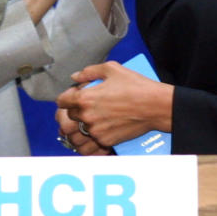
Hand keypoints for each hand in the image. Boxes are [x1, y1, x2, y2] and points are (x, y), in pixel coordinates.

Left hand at [56, 61, 173, 147]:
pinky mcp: (106, 141)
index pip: (61, 101)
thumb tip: (75, 77)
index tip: (72, 98)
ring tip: (84, 126)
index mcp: (85, 97)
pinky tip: (94, 136)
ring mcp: (96, 131)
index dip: (66, 98)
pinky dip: (89, 142)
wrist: (155, 106)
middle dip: (72, 113)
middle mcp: (87, 116)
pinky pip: (89, 146)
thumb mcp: (111, 69)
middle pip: (67, 118)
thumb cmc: (135, 85)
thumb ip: (89, 72)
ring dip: (76, 131)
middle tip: (82, 110)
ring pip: (74, 136)